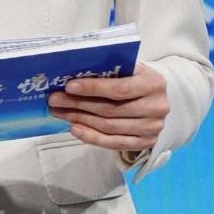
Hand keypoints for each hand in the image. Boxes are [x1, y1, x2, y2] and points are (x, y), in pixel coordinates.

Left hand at [47, 59, 168, 153]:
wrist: (157, 100)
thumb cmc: (137, 81)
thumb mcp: (131, 70)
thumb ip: (111, 71)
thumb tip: (75, 74)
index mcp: (153, 83)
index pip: (120, 89)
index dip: (93, 88)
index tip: (69, 86)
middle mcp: (156, 107)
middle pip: (111, 109)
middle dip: (79, 104)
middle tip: (56, 101)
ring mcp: (152, 128)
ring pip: (109, 127)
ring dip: (81, 120)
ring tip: (61, 113)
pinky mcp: (145, 143)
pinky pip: (114, 143)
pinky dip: (92, 137)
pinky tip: (75, 129)